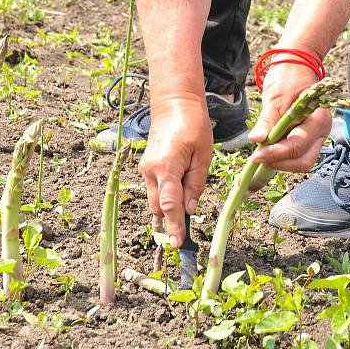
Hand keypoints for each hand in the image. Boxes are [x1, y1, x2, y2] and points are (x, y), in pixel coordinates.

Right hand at [139, 95, 212, 248]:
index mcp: (167, 167)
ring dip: (170, 205)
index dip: (174, 226)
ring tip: (188, 190)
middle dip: (172, 218)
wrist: (173, 104)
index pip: (170, 205)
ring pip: (156, 200)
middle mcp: (151, 171)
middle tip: (187, 227)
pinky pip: (156, 189)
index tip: (177, 244)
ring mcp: (146, 169)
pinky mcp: (146, 168)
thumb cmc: (193, 126)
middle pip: (159, 207)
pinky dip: (167, 194)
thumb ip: (196, 184)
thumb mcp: (203, 155)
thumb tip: (189, 210)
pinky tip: (181, 182)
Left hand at [249, 62, 331, 171]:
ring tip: (263, 152)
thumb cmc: (288, 79)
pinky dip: (283, 157)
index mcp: (318, 119)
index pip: (298, 145)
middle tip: (259, 157)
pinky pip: (297, 156)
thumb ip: (266, 121)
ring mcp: (316, 137)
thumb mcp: (275, 98)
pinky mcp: (308, 140)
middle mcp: (322, 131)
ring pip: (301, 162)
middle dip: (280, 163)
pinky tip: (269, 149)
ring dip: (281, 162)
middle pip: (304, 161)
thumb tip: (256, 139)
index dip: (276, 153)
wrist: (295, 69)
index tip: (256, 155)